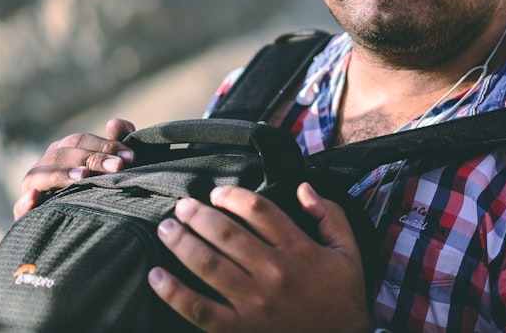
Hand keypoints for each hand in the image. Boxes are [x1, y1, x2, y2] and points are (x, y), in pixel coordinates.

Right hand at [13, 117, 135, 218]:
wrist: (86, 220)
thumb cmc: (102, 182)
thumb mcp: (111, 163)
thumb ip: (116, 141)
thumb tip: (114, 122)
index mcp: (65, 149)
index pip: (81, 141)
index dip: (105, 145)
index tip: (130, 156)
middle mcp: (47, 164)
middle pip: (64, 155)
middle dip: (92, 159)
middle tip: (118, 167)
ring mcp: (34, 186)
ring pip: (40, 175)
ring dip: (61, 174)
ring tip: (83, 177)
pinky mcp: (26, 213)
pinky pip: (19, 208)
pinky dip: (25, 202)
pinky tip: (35, 197)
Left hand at [149, 182, 369, 332]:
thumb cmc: (343, 297)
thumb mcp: (349, 250)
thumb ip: (330, 214)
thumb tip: (303, 188)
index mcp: (299, 249)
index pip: (259, 210)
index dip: (232, 196)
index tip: (216, 193)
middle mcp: (274, 273)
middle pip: (227, 233)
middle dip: (198, 214)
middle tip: (181, 205)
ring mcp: (254, 304)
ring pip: (209, 265)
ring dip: (182, 243)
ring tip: (166, 228)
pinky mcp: (239, 330)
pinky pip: (199, 309)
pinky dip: (173, 293)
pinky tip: (155, 276)